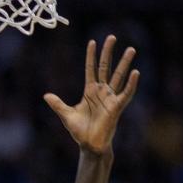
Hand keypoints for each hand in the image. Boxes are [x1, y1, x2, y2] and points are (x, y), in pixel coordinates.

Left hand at [44, 35, 139, 154]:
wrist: (89, 144)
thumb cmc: (79, 130)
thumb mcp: (66, 115)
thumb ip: (57, 104)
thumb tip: (46, 95)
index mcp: (90, 91)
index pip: (91, 69)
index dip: (91, 56)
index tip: (92, 42)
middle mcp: (102, 91)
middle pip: (106, 67)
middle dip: (108, 52)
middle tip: (112, 37)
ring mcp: (110, 98)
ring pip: (119, 77)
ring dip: (124, 63)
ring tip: (131, 49)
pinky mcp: (117, 107)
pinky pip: (126, 93)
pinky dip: (131, 84)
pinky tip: (136, 72)